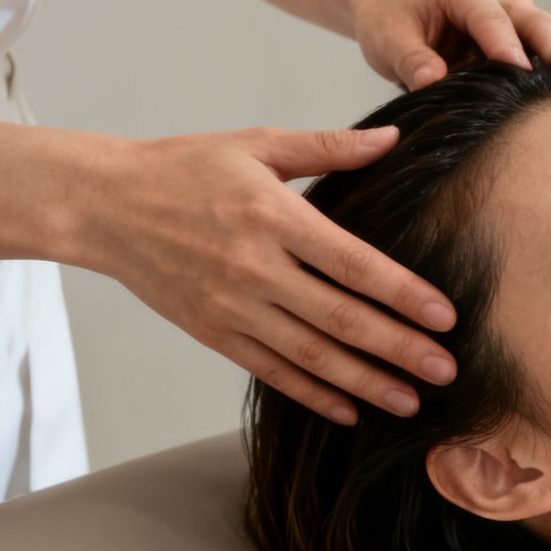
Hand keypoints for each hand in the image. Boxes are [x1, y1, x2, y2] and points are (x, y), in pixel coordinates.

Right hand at [86, 124, 453, 425]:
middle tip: (445, 372)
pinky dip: (312, 394)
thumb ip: (326, 147)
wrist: (104, 205)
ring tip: (410, 401)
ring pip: (310, 355)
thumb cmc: (183, 168)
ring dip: (365, 382)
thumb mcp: (255, 144)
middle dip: (398, 349)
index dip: (403, 293)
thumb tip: (391, 140)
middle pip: (340, 318)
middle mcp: (254, 268)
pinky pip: (271, 371)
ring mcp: (231, 306)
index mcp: (273, 216)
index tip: (446, 317)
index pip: (353, 263)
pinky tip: (350, 410)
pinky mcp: (212, 332)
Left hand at [350, 0, 550, 89]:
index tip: (517, 68)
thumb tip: (432, 80)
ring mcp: (522, 17)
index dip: (502, 41)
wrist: (403, 7)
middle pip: (534, 19)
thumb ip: (409, 59)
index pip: (486, 14)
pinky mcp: (534, 38)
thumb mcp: (387, 40)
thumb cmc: (393, 23)